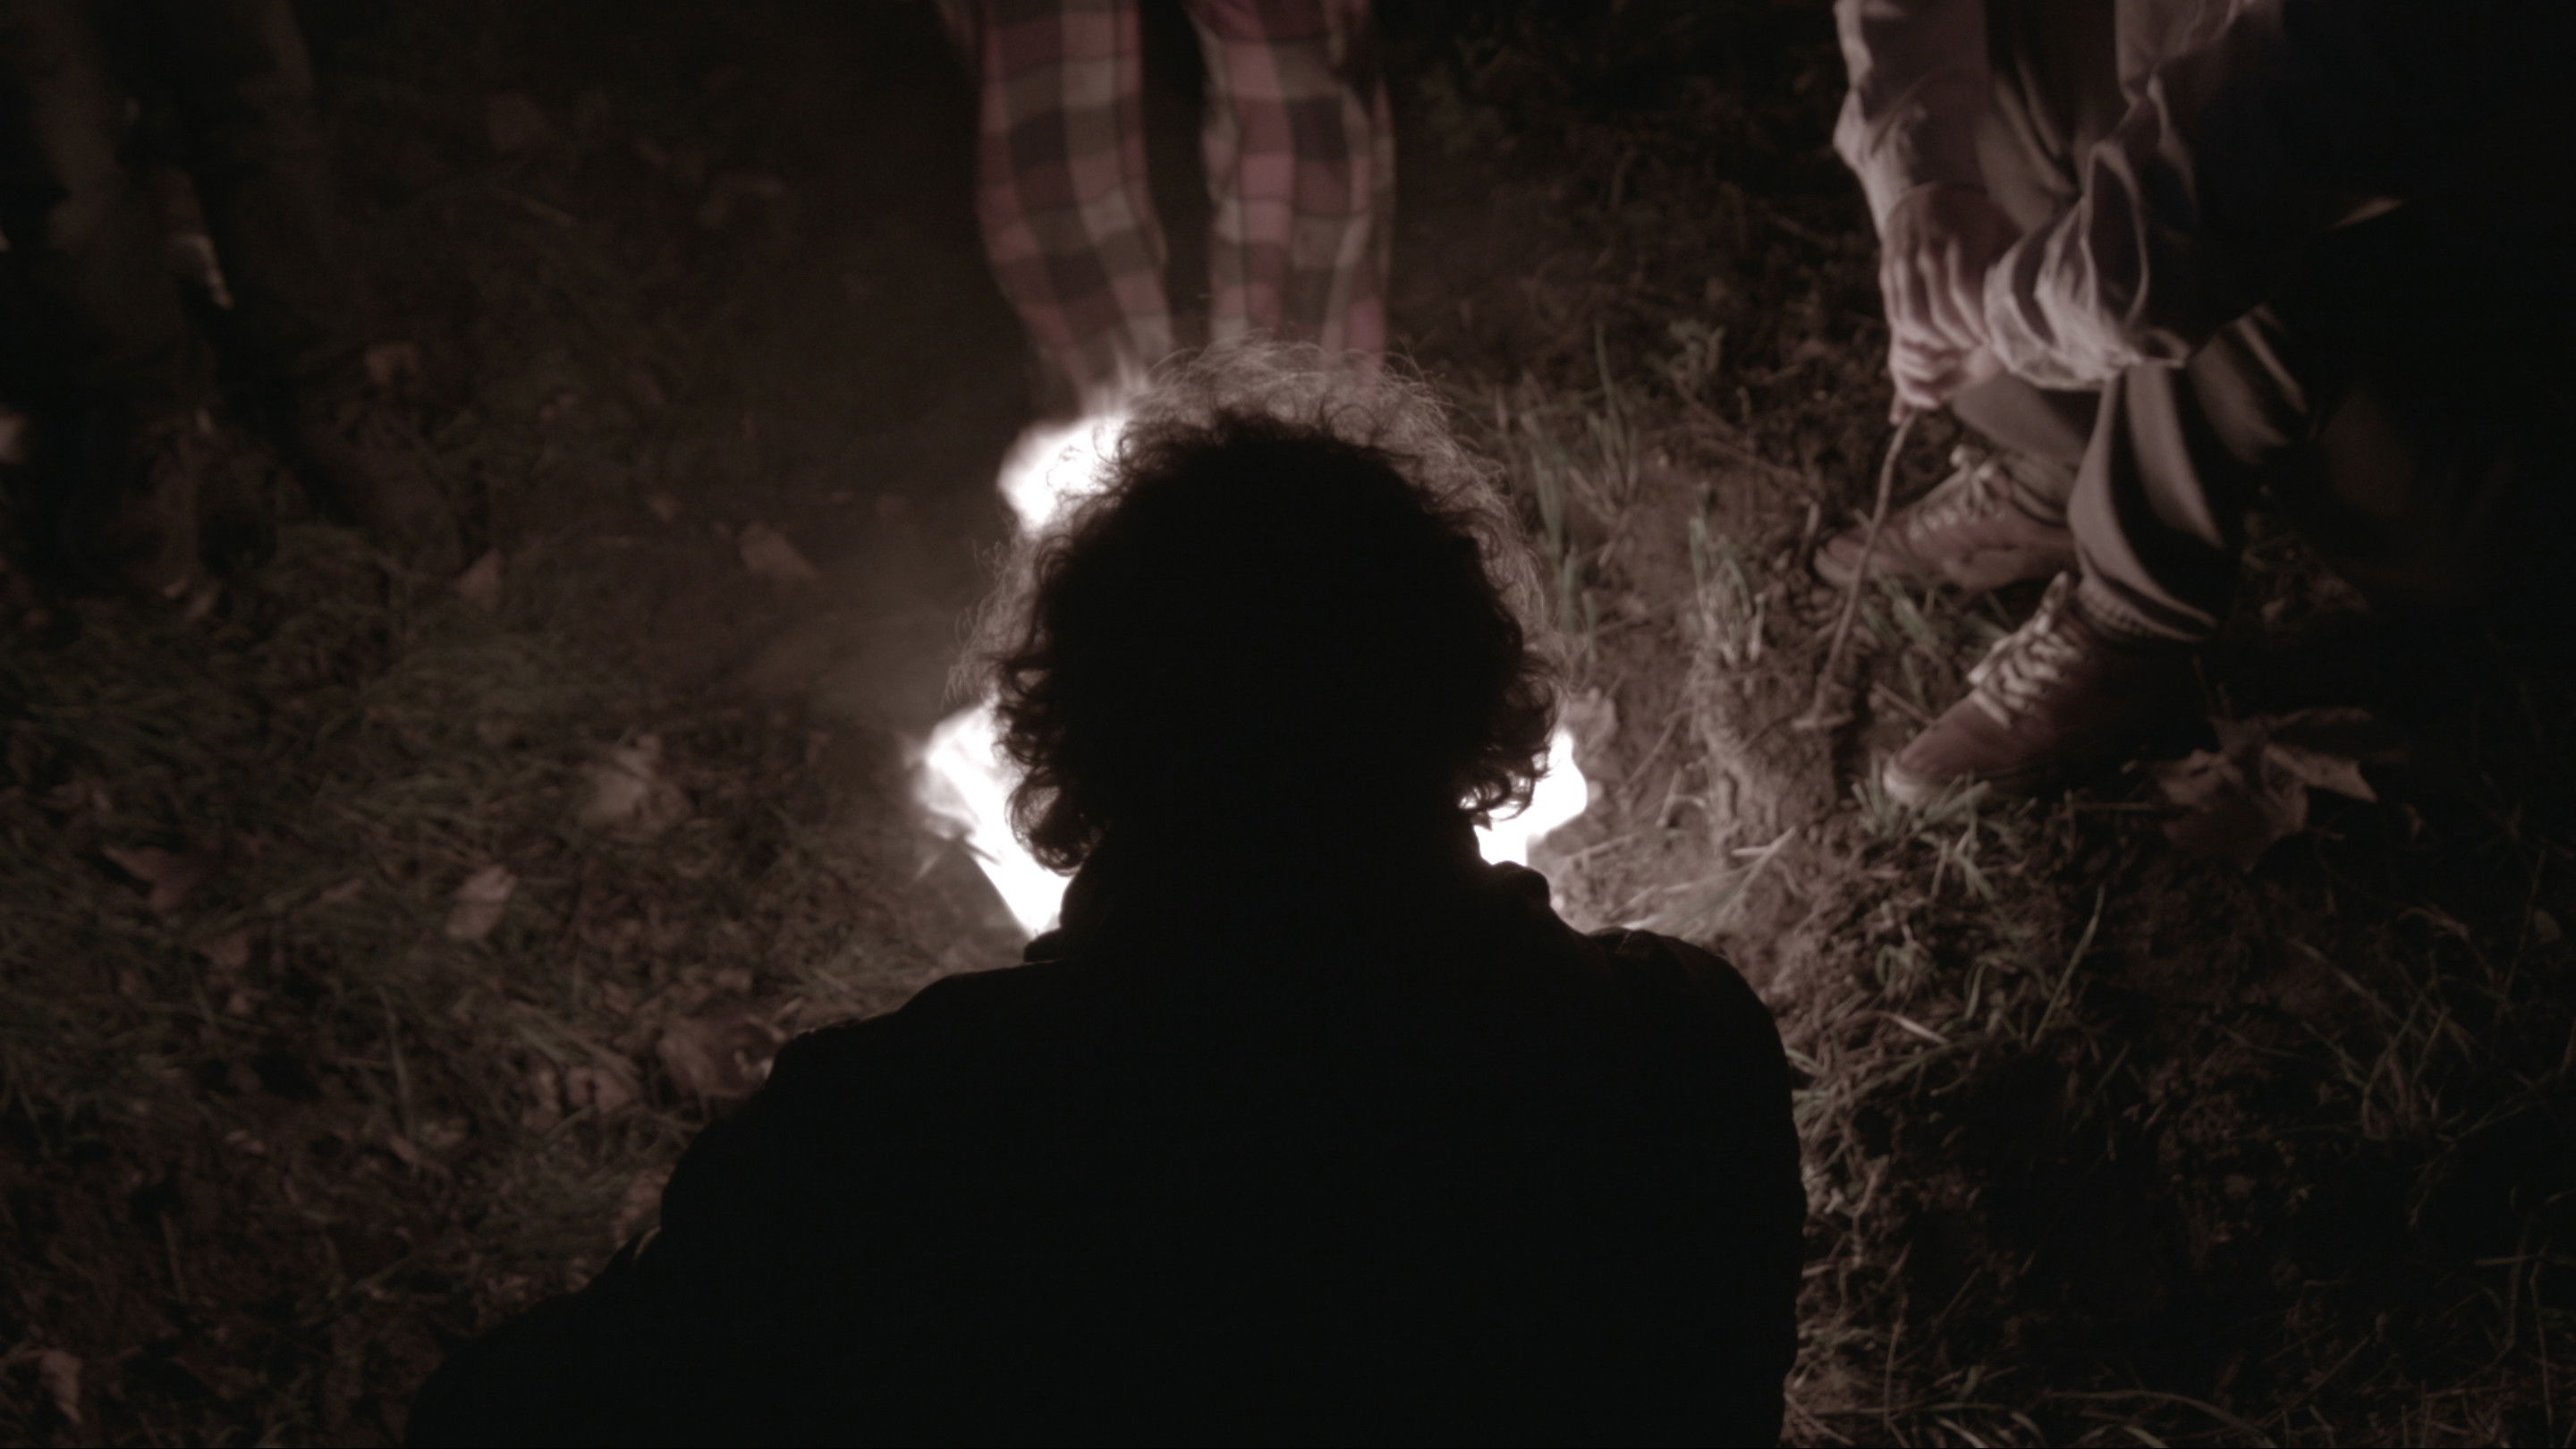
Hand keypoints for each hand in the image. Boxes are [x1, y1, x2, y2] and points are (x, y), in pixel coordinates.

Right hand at [1878, 183, 2015, 404]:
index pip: (1964, 291)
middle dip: (1961, 338)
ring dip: (1936, 341)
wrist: (1924, 192)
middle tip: (1978, 346)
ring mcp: (1902, 264)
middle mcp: (1927, 252)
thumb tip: (2033, 302)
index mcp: (1960, 240)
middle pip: (1940, 312)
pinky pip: (1897, 315)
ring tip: (1956, 344)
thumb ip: (2010, 263)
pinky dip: (1915, 333)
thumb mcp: (1998, 230)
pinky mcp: (1887, 275)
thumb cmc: (1974, 218)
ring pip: (1913, 319)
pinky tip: (1934, 336)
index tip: (1995, 337)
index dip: (1979, 321)